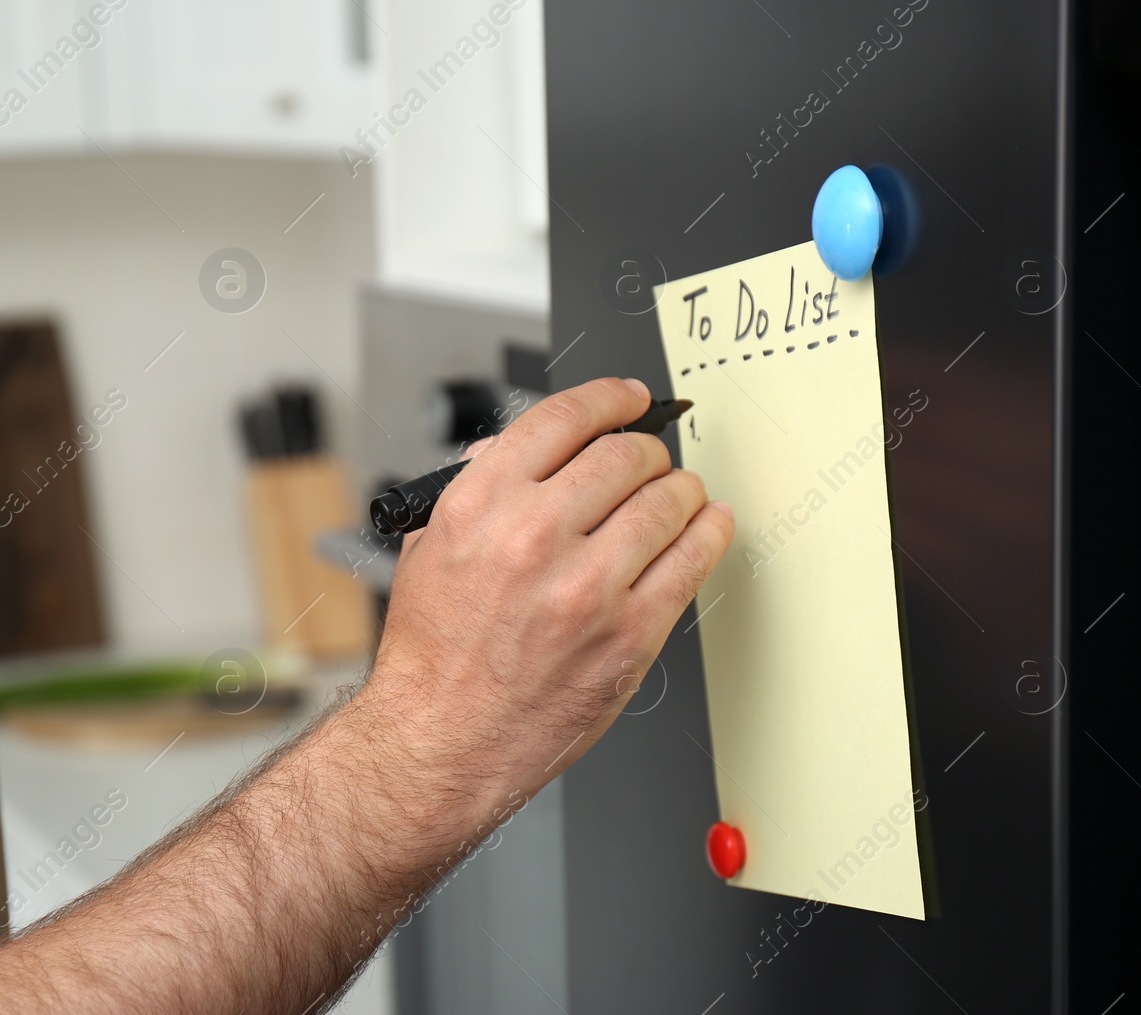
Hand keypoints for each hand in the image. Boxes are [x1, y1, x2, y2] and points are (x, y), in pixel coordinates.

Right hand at [365, 377, 733, 824]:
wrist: (441, 741)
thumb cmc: (434, 657)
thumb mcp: (431, 550)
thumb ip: (480, 490)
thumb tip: (529, 451)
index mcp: (480, 507)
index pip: (563, 419)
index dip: (608, 399)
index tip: (627, 398)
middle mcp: (534, 538)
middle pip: (623, 455)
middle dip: (645, 449)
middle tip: (649, 459)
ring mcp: (587, 587)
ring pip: (666, 502)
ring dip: (681, 488)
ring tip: (679, 493)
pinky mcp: (629, 634)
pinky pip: (691, 561)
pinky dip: (710, 532)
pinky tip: (708, 525)